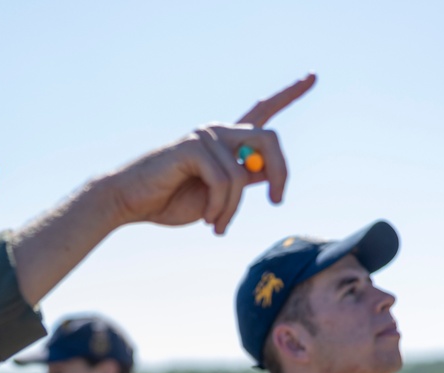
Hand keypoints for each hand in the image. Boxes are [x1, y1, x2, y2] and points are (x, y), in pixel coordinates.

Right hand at [108, 73, 315, 234]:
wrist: (129, 202)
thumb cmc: (169, 200)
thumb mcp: (217, 196)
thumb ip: (241, 181)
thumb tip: (268, 175)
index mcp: (225, 141)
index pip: (262, 111)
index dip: (289, 94)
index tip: (313, 77)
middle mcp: (218, 132)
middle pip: (269, 139)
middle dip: (280, 172)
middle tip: (276, 200)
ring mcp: (205, 136)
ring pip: (243, 175)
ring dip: (232, 209)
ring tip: (217, 225)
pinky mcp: (193, 147)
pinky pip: (225, 182)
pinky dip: (218, 207)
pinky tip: (206, 218)